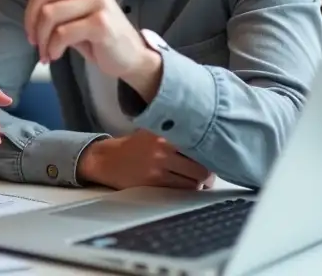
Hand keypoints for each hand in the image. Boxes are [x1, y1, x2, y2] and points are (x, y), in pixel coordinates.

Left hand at [0, 0, 150, 78]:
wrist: (128, 56)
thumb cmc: (96, 28)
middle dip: (30, 20)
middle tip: (33, 40)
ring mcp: (98, 1)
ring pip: (49, 14)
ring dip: (41, 39)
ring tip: (45, 51)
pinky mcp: (101, 23)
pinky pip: (62, 33)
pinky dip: (52, 48)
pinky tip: (54, 55)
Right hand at [79, 130, 215, 190]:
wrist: (106, 159)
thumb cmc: (133, 146)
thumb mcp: (152, 132)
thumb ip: (175, 136)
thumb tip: (206, 147)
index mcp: (164, 131)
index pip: (198, 143)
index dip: (210, 153)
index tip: (215, 157)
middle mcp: (163, 146)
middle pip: (200, 165)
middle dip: (208, 173)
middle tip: (209, 175)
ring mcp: (158, 165)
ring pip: (193, 180)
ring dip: (199, 183)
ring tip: (199, 181)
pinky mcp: (154, 181)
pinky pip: (181, 188)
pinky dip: (188, 189)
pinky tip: (186, 185)